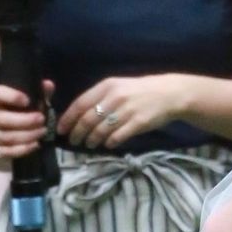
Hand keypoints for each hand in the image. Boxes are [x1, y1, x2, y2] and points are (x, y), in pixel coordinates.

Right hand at [0, 81, 52, 159]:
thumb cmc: (15, 112)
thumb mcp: (27, 101)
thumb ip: (38, 93)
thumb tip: (48, 85)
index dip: (11, 96)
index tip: (27, 100)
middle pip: (3, 119)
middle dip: (25, 120)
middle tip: (42, 119)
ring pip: (7, 137)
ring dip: (28, 135)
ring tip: (43, 131)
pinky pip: (7, 152)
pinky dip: (23, 149)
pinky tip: (36, 144)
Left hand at [58, 74, 187, 149]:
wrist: (169, 94)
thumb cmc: (140, 91)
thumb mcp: (119, 87)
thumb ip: (100, 97)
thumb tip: (81, 114)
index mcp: (107, 86)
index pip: (81, 103)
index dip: (69, 118)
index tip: (62, 129)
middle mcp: (115, 97)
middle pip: (88, 119)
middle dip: (78, 132)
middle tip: (74, 141)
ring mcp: (127, 110)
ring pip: (101, 130)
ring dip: (92, 140)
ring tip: (89, 144)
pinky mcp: (138, 123)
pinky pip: (118, 136)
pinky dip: (109, 143)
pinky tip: (107, 145)